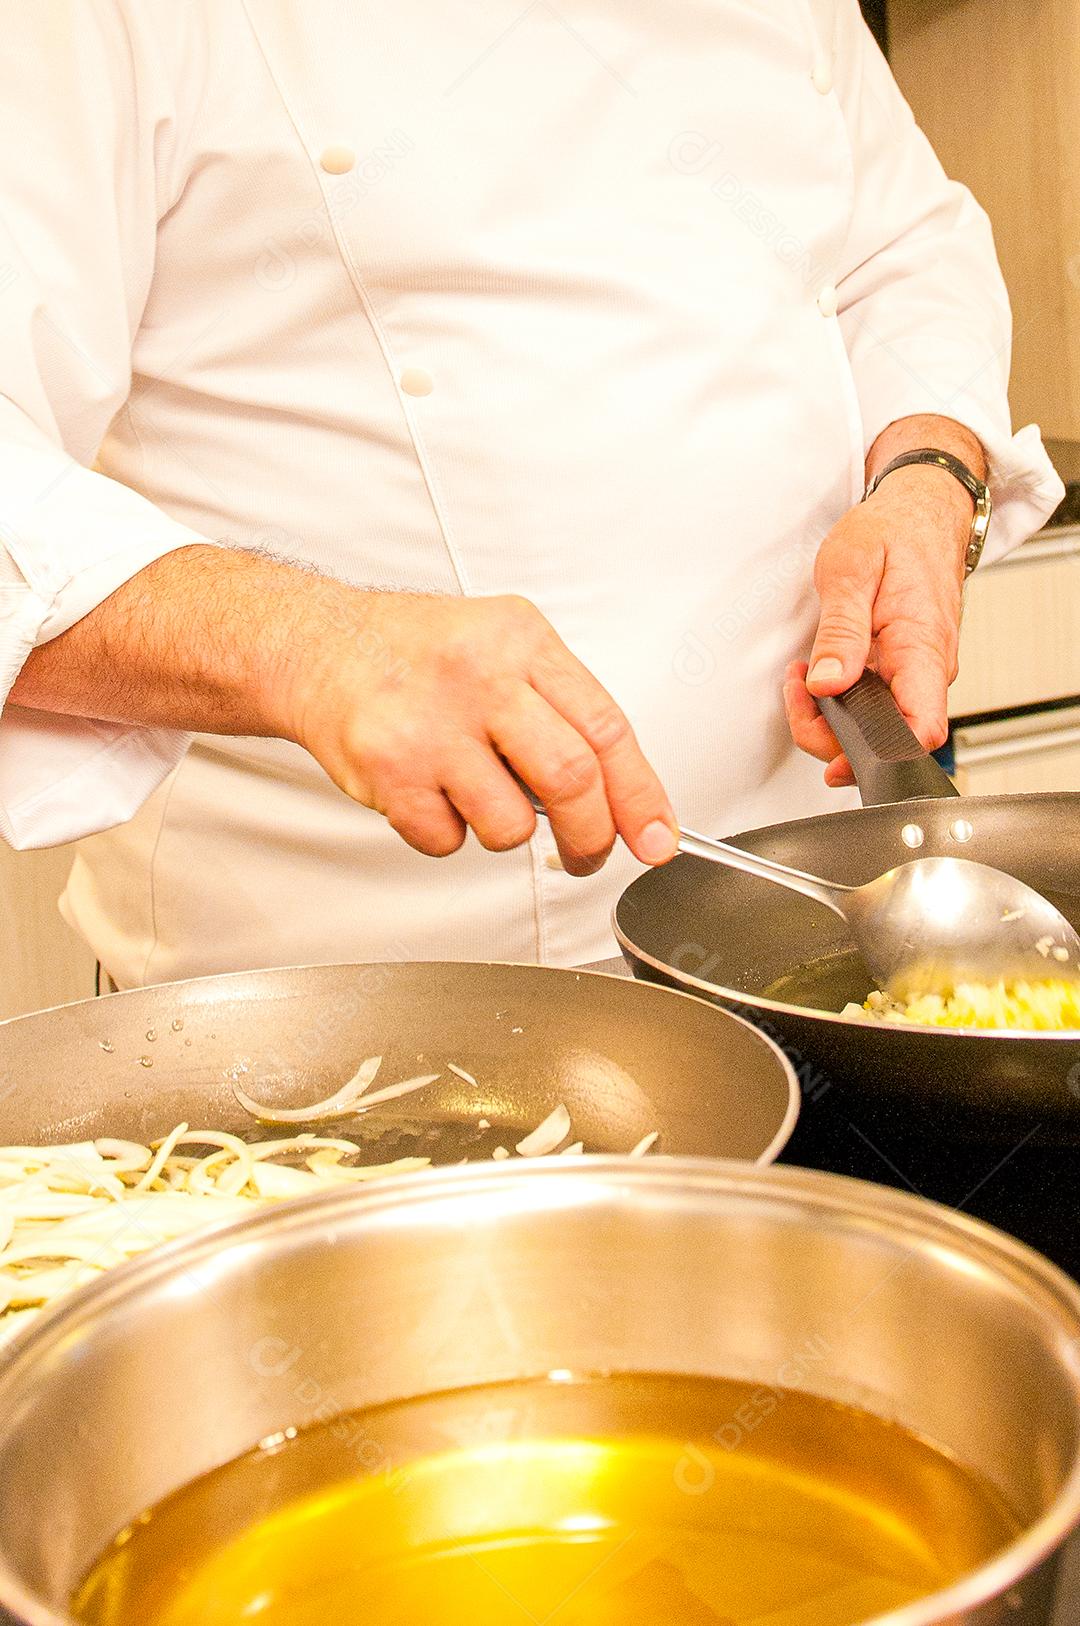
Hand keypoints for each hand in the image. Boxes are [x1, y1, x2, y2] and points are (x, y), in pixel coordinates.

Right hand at [282, 588, 678, 873]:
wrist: (317, 647)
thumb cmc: (416, 653)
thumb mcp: (502, 646)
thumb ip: (561, 709)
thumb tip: (623, 797)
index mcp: (521, 642)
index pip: (606, 728)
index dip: (640, 794)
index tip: (657, 838)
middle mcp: (478, 678)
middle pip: (571, 780)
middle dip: (590, 835)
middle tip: (587, 854)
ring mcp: (431, 726)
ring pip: (509, 824)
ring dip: (504, 831)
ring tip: (476, 793)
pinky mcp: (389, 770)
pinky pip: (447, 840)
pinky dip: (447, 834)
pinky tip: (430, 792)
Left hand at [783, 466, 969, 786]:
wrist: (919, 512)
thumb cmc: (893, 533)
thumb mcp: (852, 571)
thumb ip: (841, 633)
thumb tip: (829, 685)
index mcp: (923, 650)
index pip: (922, 730)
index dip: (882, 757)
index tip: (836, 756)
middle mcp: (927, 670)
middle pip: (888, 739)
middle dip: (831, 733)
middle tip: (795, 692)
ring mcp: (916, 672)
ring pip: (875, 724)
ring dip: (828, 715)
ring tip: (800, 677)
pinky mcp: (902, 669)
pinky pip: (873, 704)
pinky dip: (838, 699)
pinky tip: (819, 675)